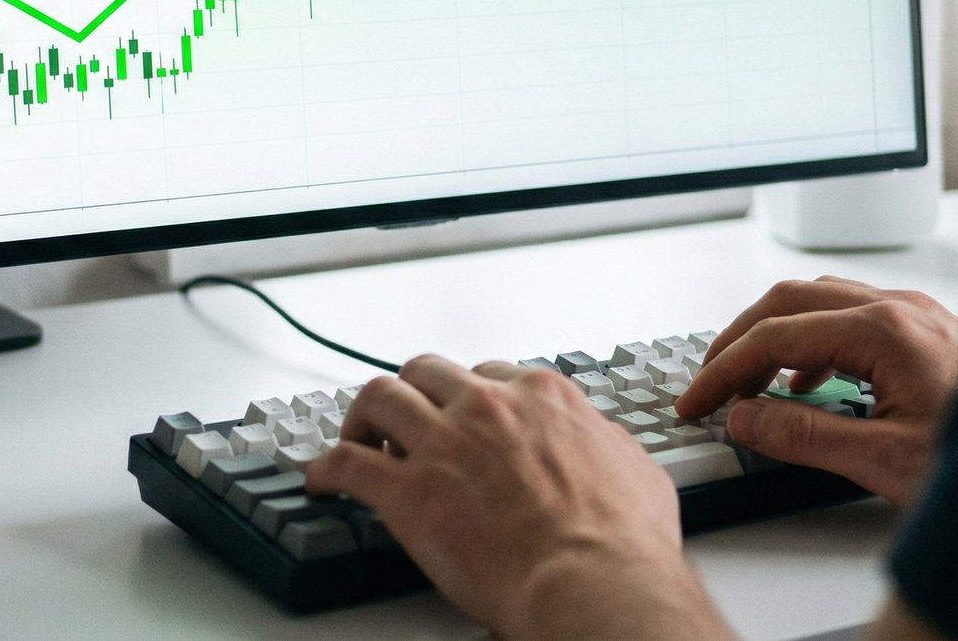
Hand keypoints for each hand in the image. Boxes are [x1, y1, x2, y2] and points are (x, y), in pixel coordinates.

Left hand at [306, 354, 730, 639]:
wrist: (592, 584)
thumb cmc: (620, 543)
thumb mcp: (636, 471)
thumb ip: (608, 445)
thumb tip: (606, 444)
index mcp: (541, 397)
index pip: (488, 373)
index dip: (469, 396)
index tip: (460, 413)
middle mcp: (487, 407)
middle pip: (426, 372)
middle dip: (412, 393)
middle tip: (405, 421)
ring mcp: (443, 444)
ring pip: (379, 398)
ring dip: (364, 417)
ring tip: (358, 437)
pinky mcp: (407, 491)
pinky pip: (347, 463)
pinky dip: (326, 467)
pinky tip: (320, 479)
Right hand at [675, 277, 957, 504]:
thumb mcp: (883, 462)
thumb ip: (802, 436)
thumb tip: (744, 417)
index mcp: (886, 330)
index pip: (776, 334)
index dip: (725, 369)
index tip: (697, 400)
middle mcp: (901, 308)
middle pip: (790, 298)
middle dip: (740, 338)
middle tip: (709, 381)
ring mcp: (917, 314)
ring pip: (820, 299)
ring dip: (775, 333)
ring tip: (749, 379)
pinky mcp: (927, 330)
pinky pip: (850, 314)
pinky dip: (812, 340)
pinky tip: (809, 379)